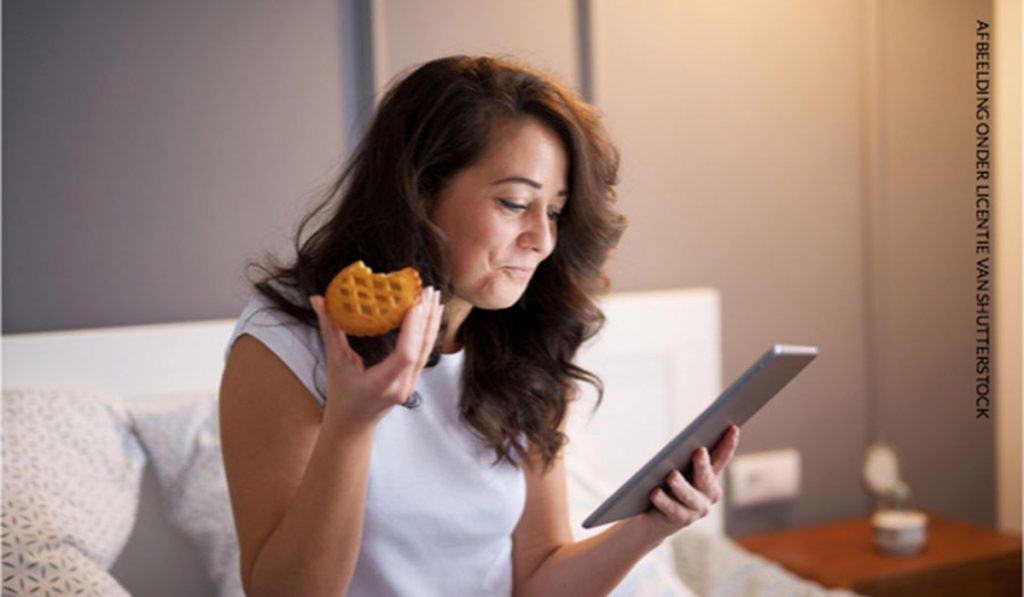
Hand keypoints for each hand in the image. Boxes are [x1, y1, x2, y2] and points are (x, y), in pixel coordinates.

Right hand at [309, 287, 442, 428]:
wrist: (353, 424)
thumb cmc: (342, 397)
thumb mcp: (334, 362)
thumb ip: (329, 330)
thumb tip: (318, 300)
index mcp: (382, 384)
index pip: (405, 355)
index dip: (412, 329)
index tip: (413, 305)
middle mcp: (402, 385)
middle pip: (421, 348)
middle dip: (426, 317)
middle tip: (427, 290)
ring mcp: (410, 383)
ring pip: (426, 349)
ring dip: (431, 321)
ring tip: (433, 295)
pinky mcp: (413, 379)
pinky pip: (424, 353)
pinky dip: (428, 331)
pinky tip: (431, 314)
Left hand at [639, 424, 740, 539]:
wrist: (652, 520)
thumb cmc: (665, 485)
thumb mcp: (674, 468)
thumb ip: (680, 457)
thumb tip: (680, 445)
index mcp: (709, 476)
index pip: (721, 457)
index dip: (728, 443)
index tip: (733, 427)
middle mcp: (708, 493)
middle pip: (707, 478)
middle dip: (703, 465)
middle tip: (699, 451)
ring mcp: (697, 509)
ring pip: (689, 496)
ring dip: (681, 485)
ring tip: (671, 475)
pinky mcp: (682, 520)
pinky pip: (673, 509)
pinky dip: (664, 500)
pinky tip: (654, 492)